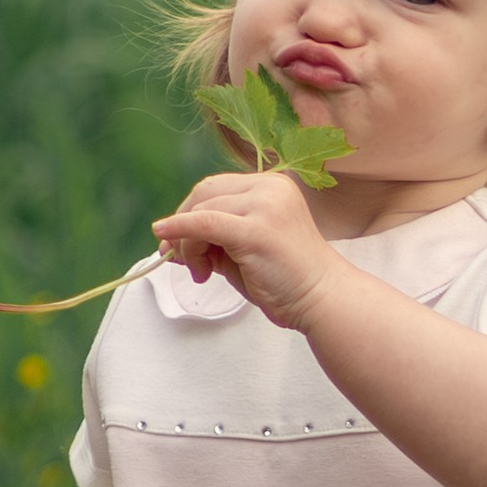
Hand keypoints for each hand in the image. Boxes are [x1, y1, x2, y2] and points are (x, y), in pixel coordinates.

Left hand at [151, 168, 341, 331]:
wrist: (322, 299)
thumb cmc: (286, 280)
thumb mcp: (244, 249)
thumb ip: (212, 238)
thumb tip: (169, 238)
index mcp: (272, 187)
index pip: (215, 189)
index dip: (188, 213)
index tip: (177, 244)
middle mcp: (269, 188)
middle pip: (204, 194)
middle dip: (183, 225)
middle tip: (183, 261)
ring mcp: (265, 206)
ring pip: (201, 211)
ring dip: (187, 243)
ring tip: (201, 273)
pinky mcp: (257, 230)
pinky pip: (204, 223)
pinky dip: (180, 230)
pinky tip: (164, 236)